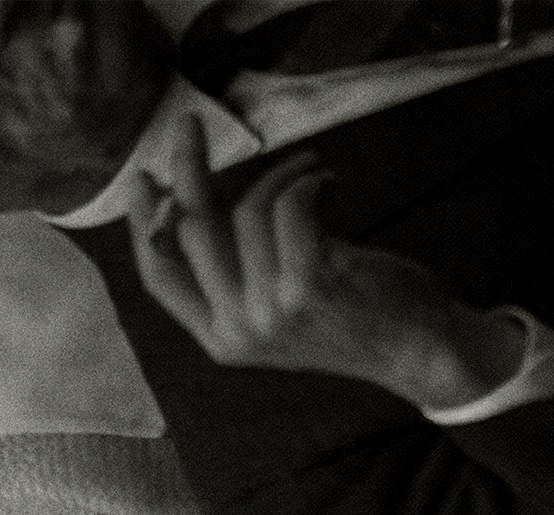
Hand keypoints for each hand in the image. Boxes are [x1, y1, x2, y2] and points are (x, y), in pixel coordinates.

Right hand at [126, 120, 503, 408]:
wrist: (413, 351)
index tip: (140, 181)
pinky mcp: (307, 280)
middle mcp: (239, 329)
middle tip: (191, 125)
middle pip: (191, 230)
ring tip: (310, 173)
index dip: (142, 225)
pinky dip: (309, 179)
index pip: (161, 279)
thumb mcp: (278, 309)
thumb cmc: (350, 319)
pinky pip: (288, 202)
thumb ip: (237, 273)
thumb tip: (195, 201)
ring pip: (247, 208)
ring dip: (280, 174)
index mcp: (222, 340)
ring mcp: (271, 309)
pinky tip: (329, 183)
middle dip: (187, 169)